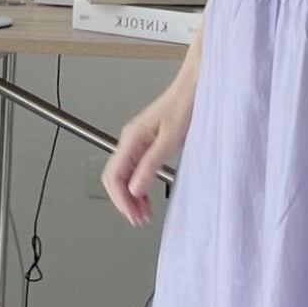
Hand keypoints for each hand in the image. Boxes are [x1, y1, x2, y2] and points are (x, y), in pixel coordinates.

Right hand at [102, 76, 194, 225]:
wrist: (194, 86)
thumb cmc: (184, 105)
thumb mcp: (170, 139)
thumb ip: (150, 164)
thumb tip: (134, 189)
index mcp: (131, 138)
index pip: (113, 176)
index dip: (120, 199)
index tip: (133, 215)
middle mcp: (130, 140)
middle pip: (115, 178)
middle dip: (124, 201)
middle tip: (139, 219)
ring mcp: (137, 142)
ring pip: (124, 176)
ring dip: (131, 196)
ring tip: (144, 213)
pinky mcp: (147, 143)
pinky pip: (136, 169)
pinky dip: (139, 186)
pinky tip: (147, 197)